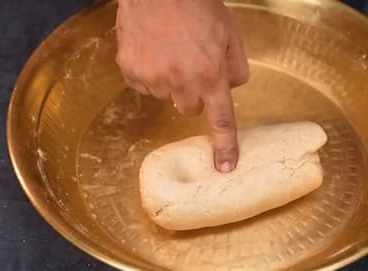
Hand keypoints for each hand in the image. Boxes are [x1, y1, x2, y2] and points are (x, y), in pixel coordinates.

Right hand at [115, 0, 248, 171]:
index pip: (221, 120)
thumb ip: (237, 66)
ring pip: (164, 95)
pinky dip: (148, 72)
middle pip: (189, 107)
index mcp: (210, 74)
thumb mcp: (231, 32)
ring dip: (169, 80)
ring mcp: (152, 77)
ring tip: (169, 50)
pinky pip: (143, 84)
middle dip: (193, 92)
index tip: (224, 167)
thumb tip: (233, 88)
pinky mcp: (130, 70)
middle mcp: (180, 82)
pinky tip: (152, 49)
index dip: (224, 146)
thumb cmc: (197, 4)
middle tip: (191, 65)